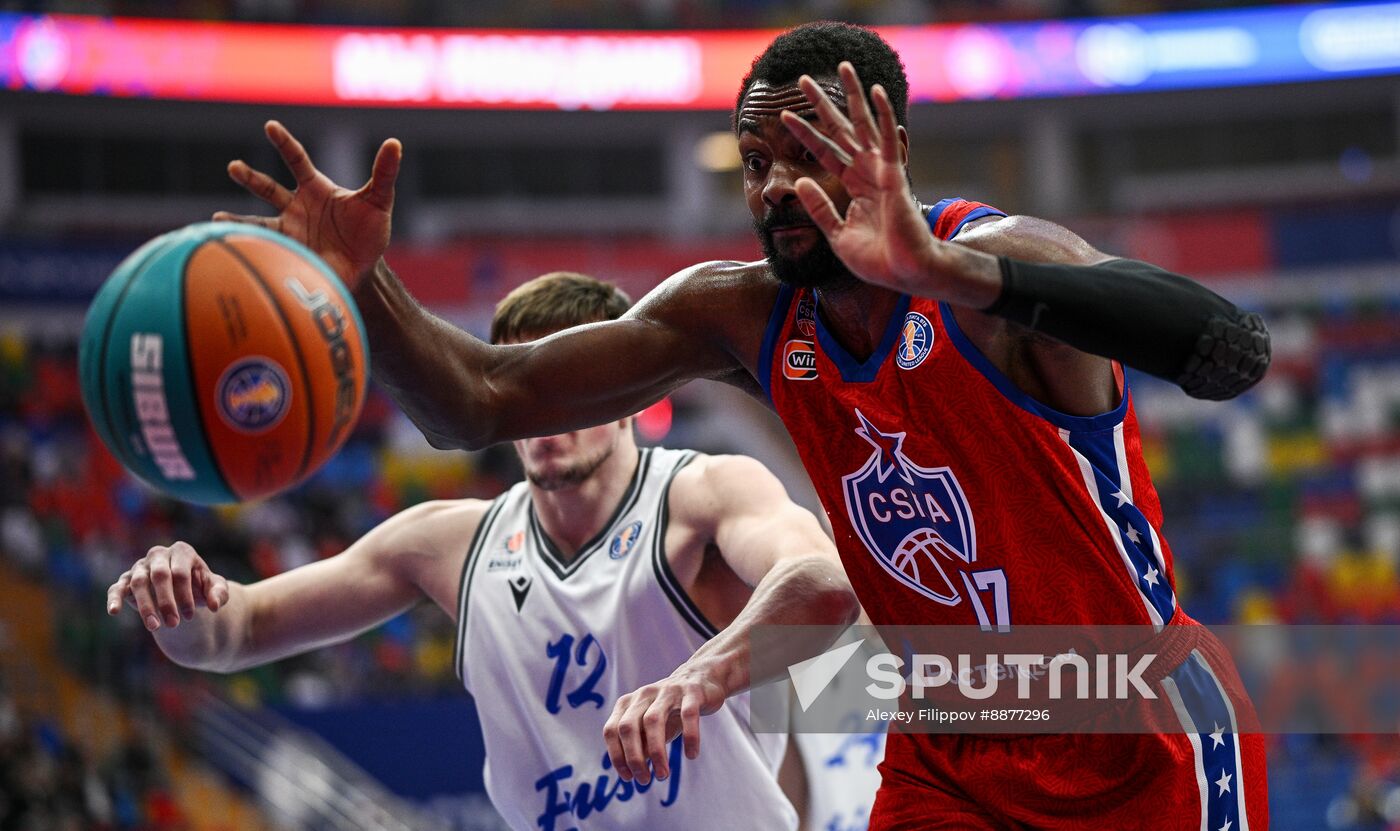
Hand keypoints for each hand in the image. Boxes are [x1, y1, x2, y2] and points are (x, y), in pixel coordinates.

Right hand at [107, 541, 229, 631]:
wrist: (183, 591)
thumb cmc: (200, 587)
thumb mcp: (215, 589)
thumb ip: (219, 594)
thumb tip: (214, 605)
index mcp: (182, 551)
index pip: (181, 573)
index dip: (185, 595)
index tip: (190, 616)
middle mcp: (159, 555)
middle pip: (159, 576)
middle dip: (166, 602)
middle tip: (174, 624)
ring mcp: (140, 566)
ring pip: (138, 583)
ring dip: (146, 606)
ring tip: (154, 627)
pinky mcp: (126, 580)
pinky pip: (117, 588)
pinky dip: (114, 599)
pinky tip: (114, 612)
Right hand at [214, 121, 400, 290]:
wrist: (364, 268)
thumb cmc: (370, 231)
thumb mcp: (379, 201)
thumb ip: (384, 173)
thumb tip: (394, 143)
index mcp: (315, 188)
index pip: (296, 159)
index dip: (284, 143)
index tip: (270, 126)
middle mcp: (296, 206)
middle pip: (267, 188)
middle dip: (249, 177)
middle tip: (233, 168)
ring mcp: (289, 229)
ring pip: (258, 222)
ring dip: (237, 221)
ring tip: (218, 219)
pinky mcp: (288, 253)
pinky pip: (266, 248)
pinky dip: (250, 248)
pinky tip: (230, 248)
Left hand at [602, 666, 725, 783]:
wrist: (702, 679)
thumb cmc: (671, 710)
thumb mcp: (652, 728)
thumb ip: (640, 745)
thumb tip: (632, 772)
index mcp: (629, 702)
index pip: (612, 730)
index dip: (617, 756)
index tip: (628, 778)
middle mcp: (644, 694)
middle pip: (628, 726)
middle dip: (633, 757)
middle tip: (644, 780)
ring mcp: (667, 691)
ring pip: (653, 721)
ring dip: (656, 752)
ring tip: (663, 775)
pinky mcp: (692, 692)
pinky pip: (688, 715)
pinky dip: (689, 737)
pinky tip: (691, 755)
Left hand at [780, 62, 942, 292]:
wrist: (904, 273)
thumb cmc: (878, 260)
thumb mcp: (838, 234)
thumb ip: (819, 207)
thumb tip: (801, 181)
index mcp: (854, 186)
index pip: (825, 153)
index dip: (805, 134)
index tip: (784, 116)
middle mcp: (867, 172)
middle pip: (841, 130)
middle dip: (822, 104)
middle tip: (803, 80)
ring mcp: (881, 170)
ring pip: (864, 124)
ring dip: (853, 95)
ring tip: (842, 66)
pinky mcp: (894, 175)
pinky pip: (887, 139)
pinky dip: (883, 114)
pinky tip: (875, 91)